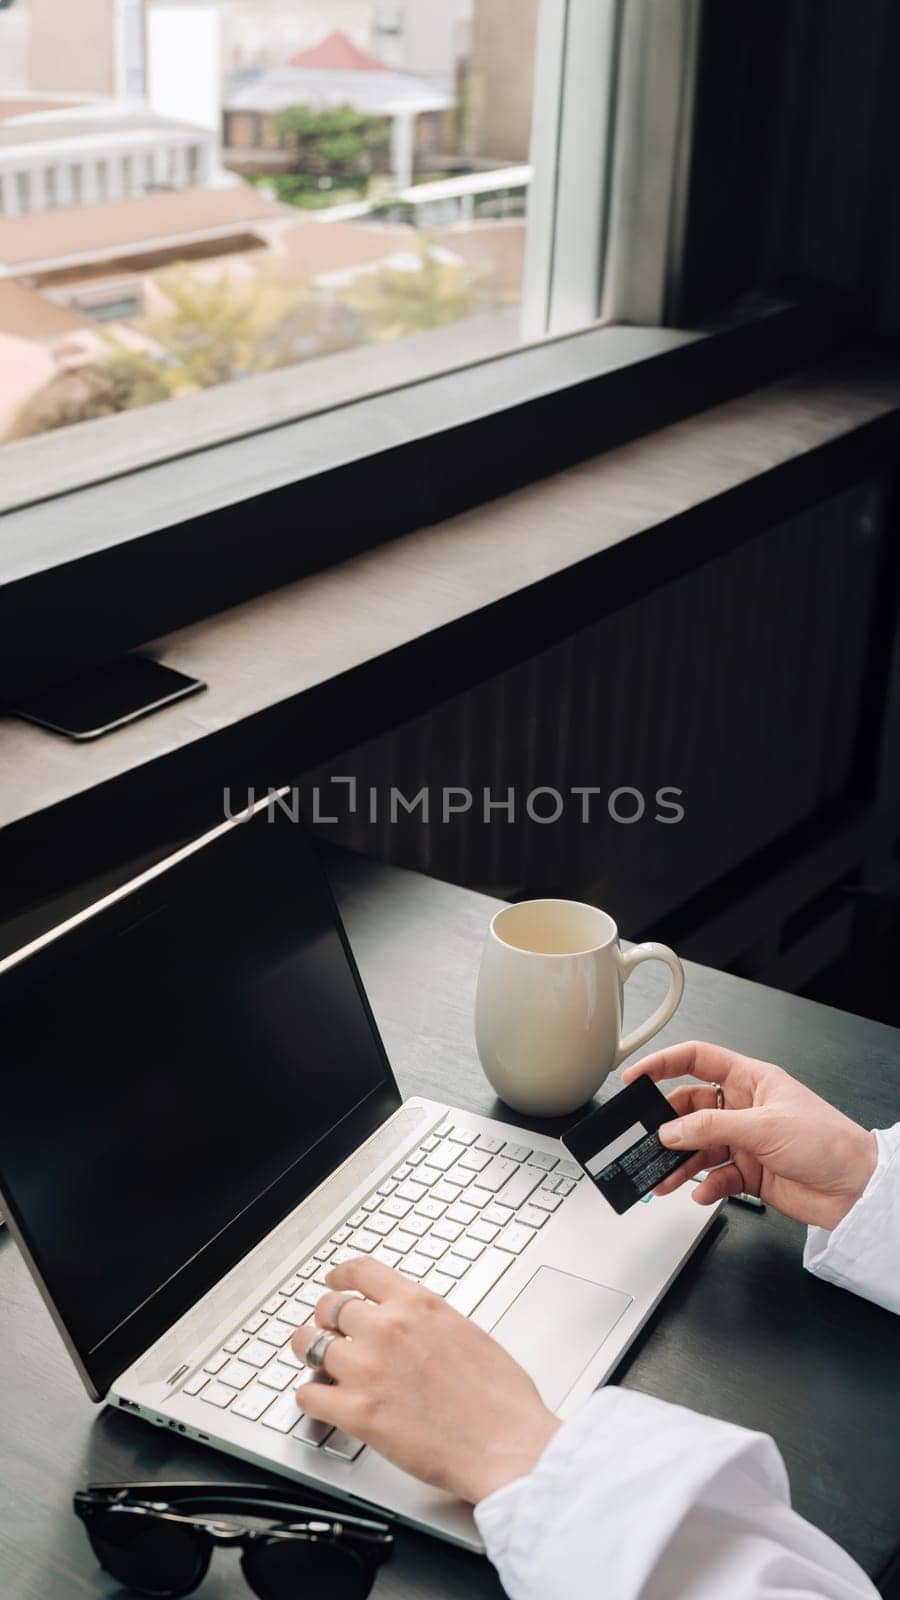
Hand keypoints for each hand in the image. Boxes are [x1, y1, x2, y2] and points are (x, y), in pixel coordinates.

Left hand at [291, 1258, 559, 1502]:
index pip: (361, 1272)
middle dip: (326, 1319)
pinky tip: (318, 1399)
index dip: (340, 1275)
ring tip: (315, 1361)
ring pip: (309, 1345)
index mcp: (418, 1305)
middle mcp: (387, 1329)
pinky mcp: (357, 1413)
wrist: (508, 1444)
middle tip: (327, 1330)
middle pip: (329, 1308)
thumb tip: (413, 1324)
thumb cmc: (501, 1399)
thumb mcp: (468, 1332)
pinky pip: (309, 1394)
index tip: (334, 1280)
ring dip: (309, 1352)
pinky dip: (309, 1396)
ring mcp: (368, 1370)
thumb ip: (429, 1321)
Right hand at [622, 1040, 876, 1228]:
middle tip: (646, 1140)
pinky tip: (701, 1191)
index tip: (635, 1077)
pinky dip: (704, 1185)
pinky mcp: (750, 1172)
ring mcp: (746, 1140)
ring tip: (664, 1177)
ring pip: (698, 1147)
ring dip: (680, 1163)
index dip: (663, 1064)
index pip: (697, 1059)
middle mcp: (744, 1107)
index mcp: (750, 1079)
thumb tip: (671, 1130)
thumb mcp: (764, 1127)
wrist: (857, 1190)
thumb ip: (711, 1127)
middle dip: (668, 1125)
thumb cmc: (829, 1143)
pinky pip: (715, 1176)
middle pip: (690, 1109)